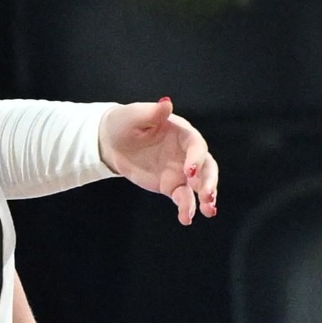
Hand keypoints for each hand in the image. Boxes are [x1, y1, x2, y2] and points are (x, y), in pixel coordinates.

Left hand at [99, 98, 219, 224]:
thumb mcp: (135, 115)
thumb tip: (166, 103)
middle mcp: (186, 153)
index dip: (196, 157)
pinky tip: (186, 219)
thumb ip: (153, 113)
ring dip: (206, 197)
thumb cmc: (125, 123)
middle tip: (207, 194)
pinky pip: (183, 198)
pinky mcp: (170, 185)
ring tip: (208, 210)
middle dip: (209, 180)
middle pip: (207, 167)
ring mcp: (180, 171)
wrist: (111, 141)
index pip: (196, 145)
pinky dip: (186, 208)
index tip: (188, 170)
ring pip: (199, 185)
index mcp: (182, 133)